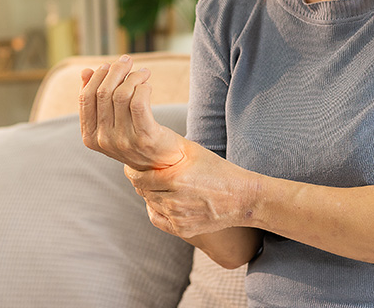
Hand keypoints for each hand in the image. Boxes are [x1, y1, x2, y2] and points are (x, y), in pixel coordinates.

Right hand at [79, 55, 183, 170]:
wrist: (163, 162)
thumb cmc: (135, 136)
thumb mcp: (111, 122)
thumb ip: (97, 99)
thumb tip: (85, 71)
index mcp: (90, 136)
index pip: (86, 98)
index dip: (96, 77)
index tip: (108, 65)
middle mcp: (104, 140)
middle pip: (104, 93)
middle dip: (116, 71)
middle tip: (127, 61)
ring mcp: (123, 140)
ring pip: (122, 94)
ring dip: (133, 76)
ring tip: (143, 73)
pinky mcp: (145, 136)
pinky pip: (139, 102)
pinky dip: (142, 87)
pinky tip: (147, 85)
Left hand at [125, 140, 259, 238]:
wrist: (242, 198)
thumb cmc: (220, 171)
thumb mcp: (196, 152)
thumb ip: (171, 148)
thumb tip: (148, 142)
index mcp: (175, 179)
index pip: (140, 178)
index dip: (132, 172)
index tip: (130, 167)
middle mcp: (174, 201)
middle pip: (144, 192)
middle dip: (141, 183)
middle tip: (142, 174)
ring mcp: (178, 218)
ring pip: (151, 205)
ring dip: (151, 195)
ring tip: (158, 185)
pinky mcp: (183, 230)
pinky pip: (159, 219)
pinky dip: (157, 210)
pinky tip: (162, 201)